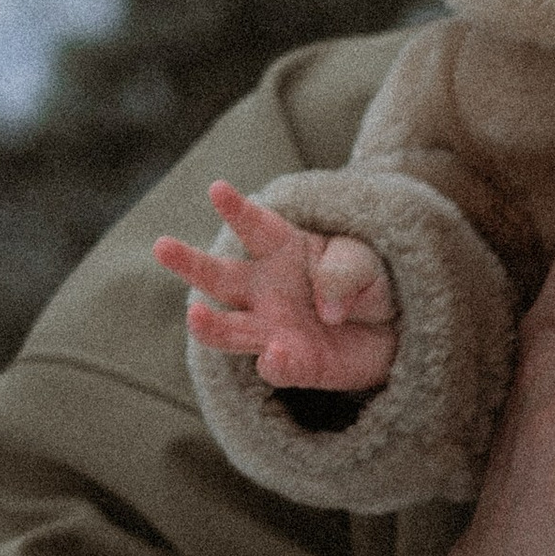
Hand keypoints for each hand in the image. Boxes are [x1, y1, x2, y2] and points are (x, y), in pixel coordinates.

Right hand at [155, 183, 397, 394]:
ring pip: (229, 329)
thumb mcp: (368, 264)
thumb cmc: (368, 283)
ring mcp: (272, 329)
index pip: (254, 226)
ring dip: (210, 325)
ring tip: (196, 316)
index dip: (236, 209)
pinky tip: (275, 354)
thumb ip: (346, 272)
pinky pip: (276, 366)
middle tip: (162, 246)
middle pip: (219, 277)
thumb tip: (326, 307)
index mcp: (280, 248)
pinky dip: (275, 362)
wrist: (392, 331)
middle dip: (189, 262)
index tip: (217, 189)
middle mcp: (264, 289)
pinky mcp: (291, 364)